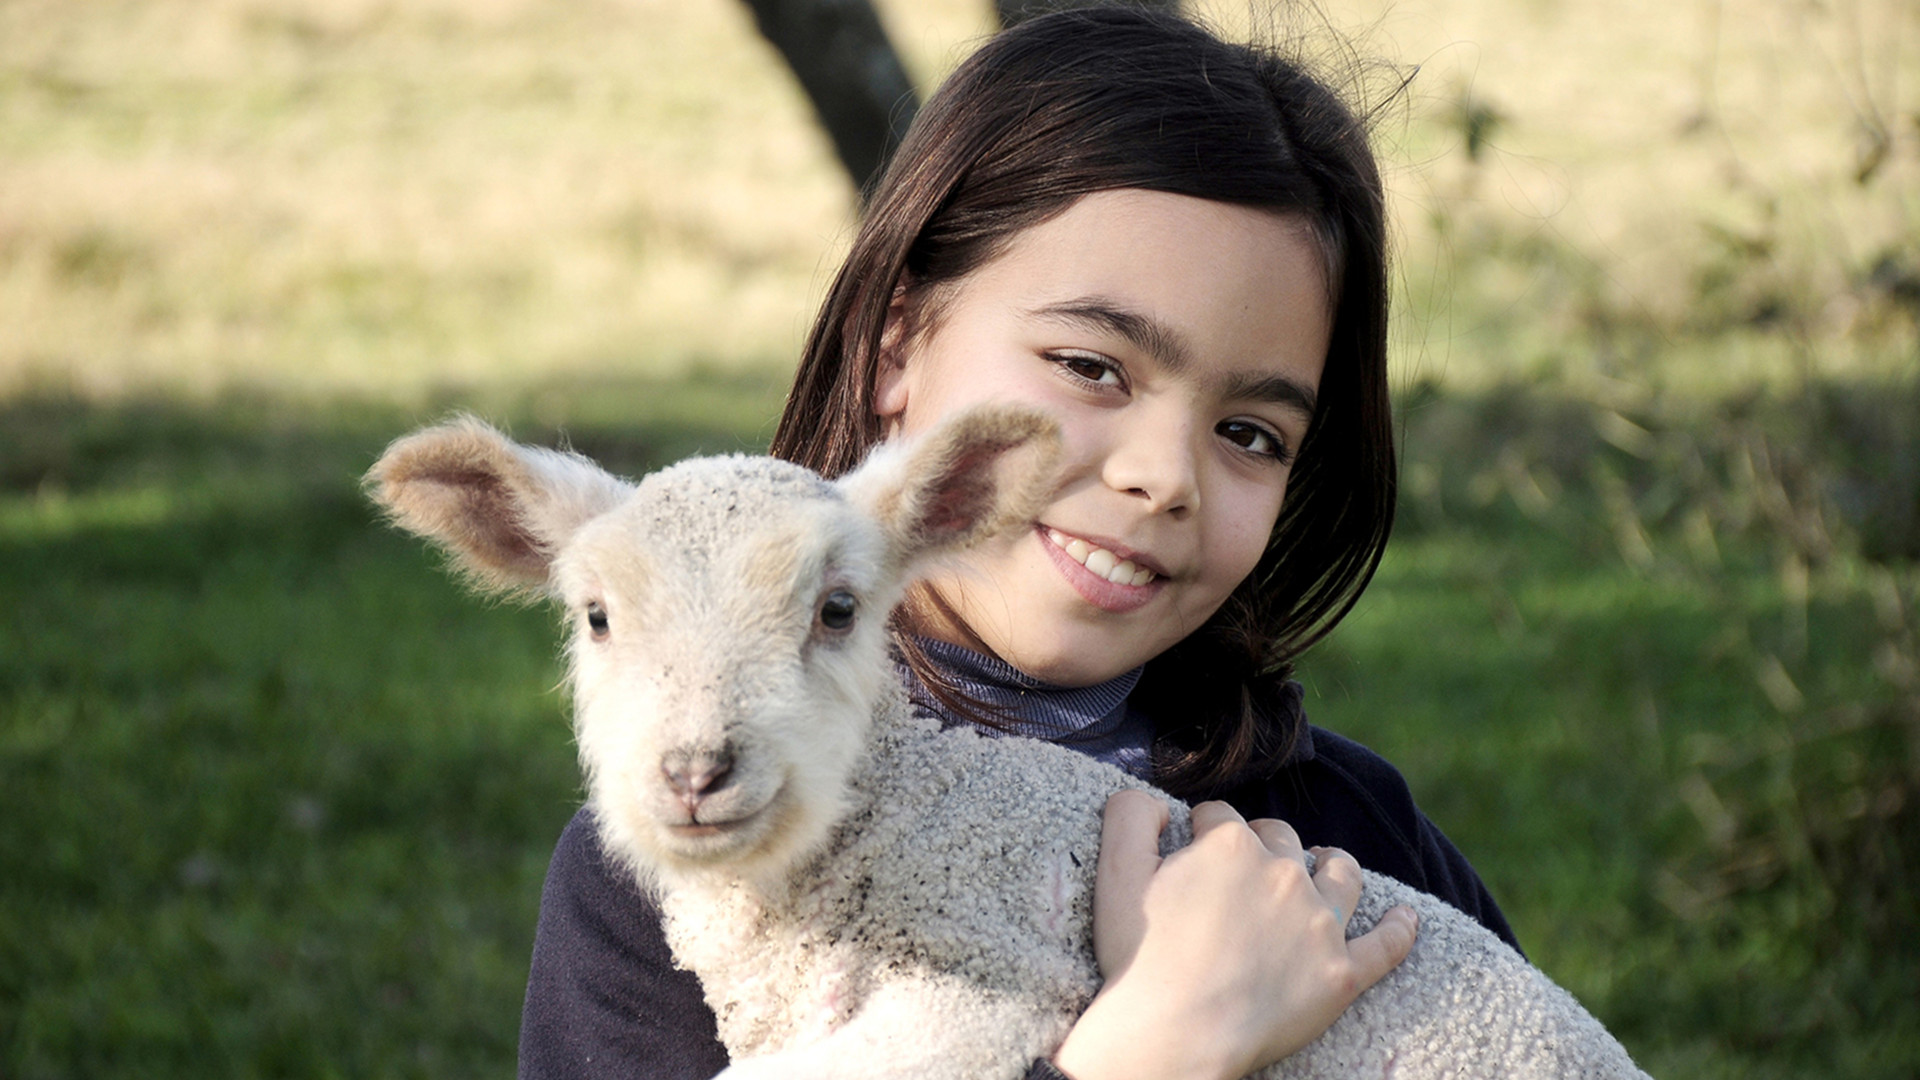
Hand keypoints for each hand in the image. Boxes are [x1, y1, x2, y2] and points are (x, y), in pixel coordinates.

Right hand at [1049, 791, 1417, 1079]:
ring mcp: (1319, 923)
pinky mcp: (1342, 973)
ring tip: (1324, 868)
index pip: (1219, 817)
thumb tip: (1159, 801)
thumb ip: (1130, 814)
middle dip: (1263, 846)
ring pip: (1340, 874)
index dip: (1201, 832)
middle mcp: (1283, 873)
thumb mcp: (1115, 873)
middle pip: (1281, 839)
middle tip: (1242, 876)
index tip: (1188, 855)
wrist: (1176, 1036)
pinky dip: (1399, 928)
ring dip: (1331, 865)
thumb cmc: (1139, 959)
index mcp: (1230, 846)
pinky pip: (1385, 944)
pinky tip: (1405, 918)